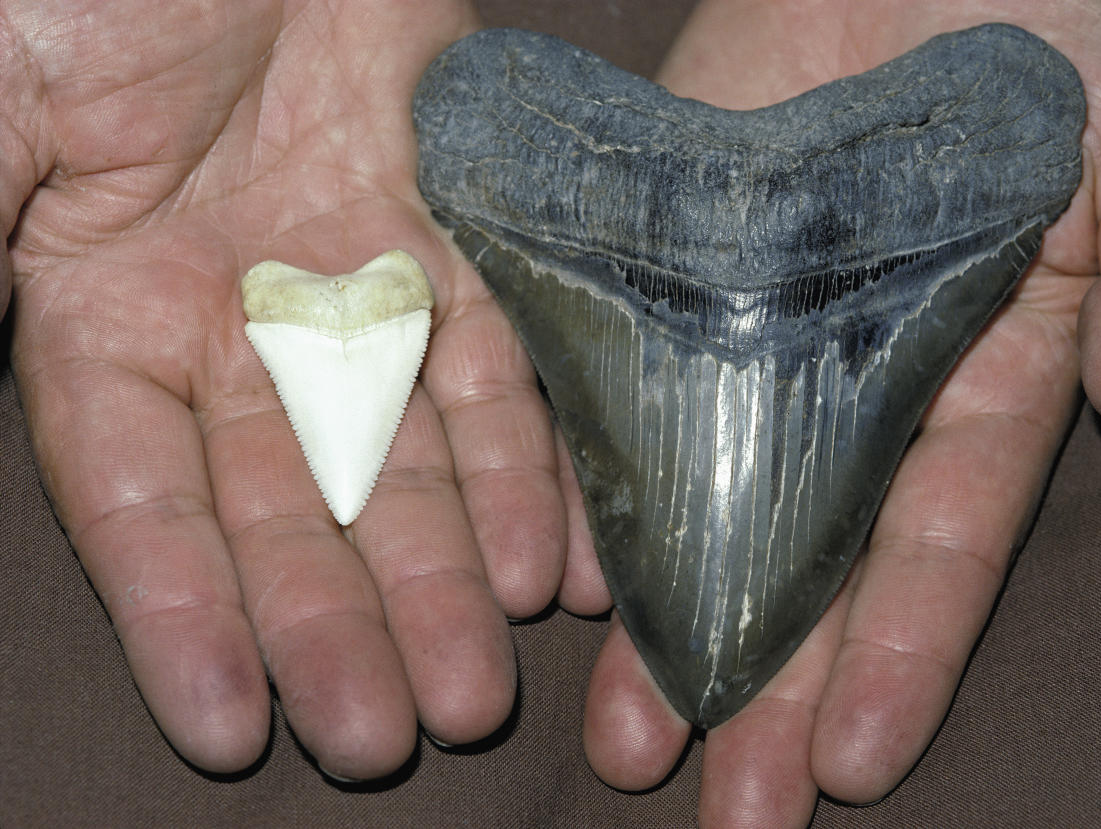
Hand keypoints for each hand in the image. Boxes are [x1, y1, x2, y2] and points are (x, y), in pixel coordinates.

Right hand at [5, 0, 571, 778]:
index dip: (185, 622)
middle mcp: (237, 332)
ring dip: (447, 575)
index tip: (228, 729)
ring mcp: (353, 294)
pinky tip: (557, 564)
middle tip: (394, 734)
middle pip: (295, 514)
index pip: (145, 511)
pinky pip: (497, 376)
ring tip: (484, 682)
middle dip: (344, 626)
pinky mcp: (453, 247)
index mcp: (103, 318)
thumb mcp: (0, 112)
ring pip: (406, 464)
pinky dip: (529, 468)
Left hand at [572, 1, 1100, 824]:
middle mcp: (850, 384)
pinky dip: (590, 486)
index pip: (937, 537)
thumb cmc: (1046, 30)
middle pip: (809, 561)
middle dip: (773, 687)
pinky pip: (618, 394)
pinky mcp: (659, 278)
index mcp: (977, 375)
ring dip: (667, 625)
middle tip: (724, 806)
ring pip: (703, 506)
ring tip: (627, 740)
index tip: (854, 762)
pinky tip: (561, 585)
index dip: (900, 650)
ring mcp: (746, 338)